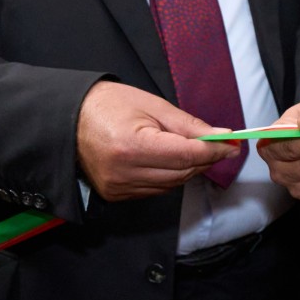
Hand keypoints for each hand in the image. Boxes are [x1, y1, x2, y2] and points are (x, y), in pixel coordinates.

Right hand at [75, 80, 242, 200]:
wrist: (68, 119)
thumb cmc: (108, 105)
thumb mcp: (152, 106)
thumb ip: (189, 125)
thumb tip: (221, 136)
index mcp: (133, 147)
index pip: (187, 156)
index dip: (214, 151)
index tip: (232, 144)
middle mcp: (124, 173)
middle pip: (182, 172)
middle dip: (205, 159)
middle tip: (220, 145)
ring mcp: (118, 187)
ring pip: (172, 184)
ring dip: (188, 168)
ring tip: (192, 149)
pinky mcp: (116, 195)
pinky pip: (155, 189)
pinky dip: (169, 176)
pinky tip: (168, 159)